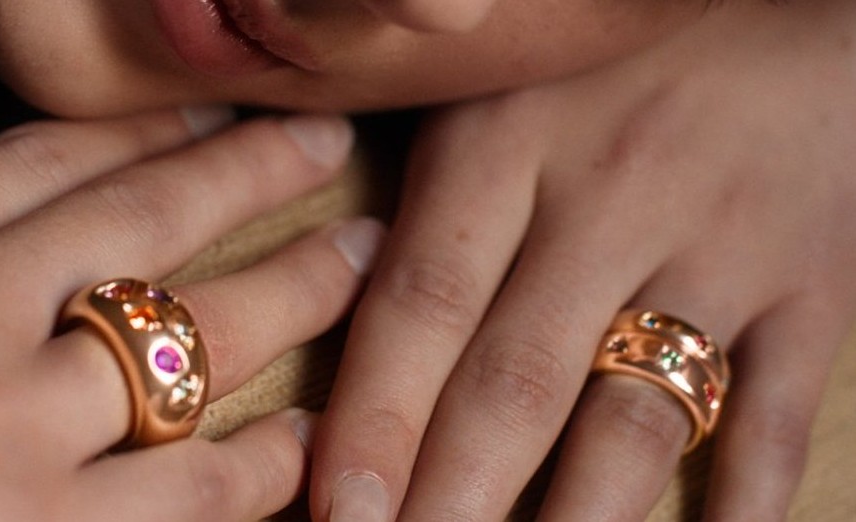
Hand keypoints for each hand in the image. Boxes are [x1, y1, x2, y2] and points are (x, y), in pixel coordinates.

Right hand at [0, 109, 383, 520]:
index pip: (46, 161)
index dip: (139, 131)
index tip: (204, 113)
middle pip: (147, 221)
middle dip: (246, 176)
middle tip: (319, 148)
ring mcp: (19, 420)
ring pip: (189, 340)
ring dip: (284, 298)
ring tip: (349, 266)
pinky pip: (179, 491)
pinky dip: (250, 466)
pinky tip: (298, 445)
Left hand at [311, 0, 855, 519]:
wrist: (796, 21)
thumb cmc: (610, 77)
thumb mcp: (501, 102)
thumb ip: (429, 215)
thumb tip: (343, 348)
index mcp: (507, 147)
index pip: (422, 306)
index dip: (373, 421)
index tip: (340, 514)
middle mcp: (609, 199)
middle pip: (516, 383)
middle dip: (452, 501)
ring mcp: (719, 249)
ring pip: (635, 421)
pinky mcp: (814, 290)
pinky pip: (776, 419)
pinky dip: (737, 506)